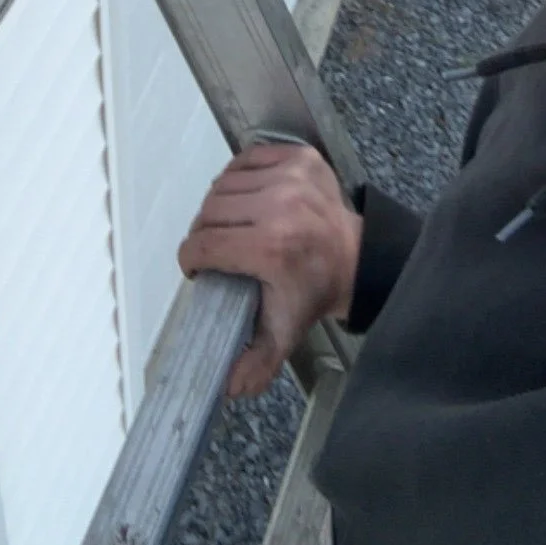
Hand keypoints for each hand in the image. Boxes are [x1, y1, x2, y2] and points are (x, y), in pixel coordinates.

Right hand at [179, 143, 362, 397]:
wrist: (353, 258)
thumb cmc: (310, 292)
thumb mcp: (282, 334)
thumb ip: (254, 365)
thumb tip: (227, 388)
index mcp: (271, 248)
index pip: (204, 245)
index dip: (192, 259)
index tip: (197, 268)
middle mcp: (280, 206)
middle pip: (209, 212)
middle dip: (203, 233)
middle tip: (213, 249)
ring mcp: (291, 177)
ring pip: (224, 183)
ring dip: (219, 205)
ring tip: (230, 225)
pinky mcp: (299, 156)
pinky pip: (247, 158)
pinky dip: (239, 176)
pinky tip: (246, 198)